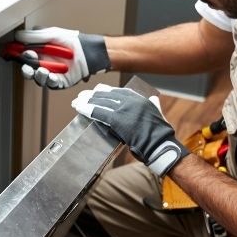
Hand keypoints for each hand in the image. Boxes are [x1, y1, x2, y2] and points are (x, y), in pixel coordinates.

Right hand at [11, 27, 110, 88]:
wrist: (88, 51)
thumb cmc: (72, 41)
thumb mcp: (50, 34)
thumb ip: (33, 36)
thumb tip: (17, 36)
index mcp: (39, 52)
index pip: (23, 56)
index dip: (17, 55)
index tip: (12, 53)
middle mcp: (43, 63)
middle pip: (28, 70)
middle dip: (26, 68)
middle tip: (28, 64)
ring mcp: (50, 73)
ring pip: (38, 78)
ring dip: (37, 75)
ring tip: (42, 70)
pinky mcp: (59, 82)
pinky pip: (51, 84)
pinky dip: (49, 80)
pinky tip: (50, 75)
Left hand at [72, 84, 187, 175]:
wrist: (161, 144)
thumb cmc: (159, 134)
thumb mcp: (158, 113)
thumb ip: (153, 105)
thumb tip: (153, 99)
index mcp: (139, 99)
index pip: (117, 92)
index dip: (103, 92)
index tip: (94, 92)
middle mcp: (131, 100)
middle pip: (106, 95)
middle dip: (91, 95)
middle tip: (80, 96)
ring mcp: (124, 109)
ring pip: (100, 102)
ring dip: (86, 101)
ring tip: (76, 102)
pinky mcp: (118, 119)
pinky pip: (99, 112)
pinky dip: (87, 109)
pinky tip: (79, 108)